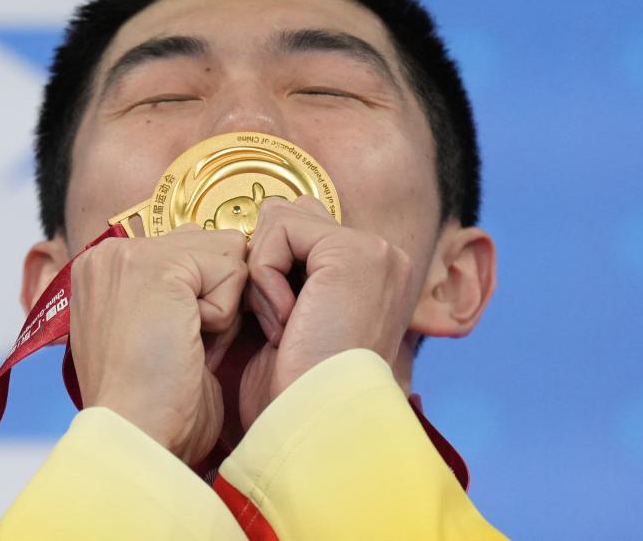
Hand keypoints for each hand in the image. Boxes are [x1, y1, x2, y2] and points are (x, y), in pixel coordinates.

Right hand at [69, 224, 247, 464]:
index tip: (175, 340)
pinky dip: (225, 317)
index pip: (190, 248)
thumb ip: (181, 289)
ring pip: (226, 254)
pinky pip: (232, 271)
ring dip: (222, 307)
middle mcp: (110, 254)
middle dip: (215, 296)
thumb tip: (231, 259)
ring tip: (184, 344)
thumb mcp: (161, 328)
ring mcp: (130, 256)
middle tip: (182, 344)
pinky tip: (190, 344)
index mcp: (105, 268)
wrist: (138, 435)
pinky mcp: (159, 267)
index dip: (204, 297)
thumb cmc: (155, 401)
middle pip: (211, 244)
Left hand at [239, 196, 418, 428]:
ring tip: (283, 325)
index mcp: (375, 274)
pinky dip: (264, 276)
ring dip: (263, 274)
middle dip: (266, 266)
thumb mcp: (295, 322)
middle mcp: (384, 258)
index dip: (270, 271)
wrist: (312, 425)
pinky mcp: (354, 252)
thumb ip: (292, 274)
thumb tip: (258, 231)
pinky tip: (286, 322)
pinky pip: (279, 230)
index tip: (279, 329)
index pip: (303, 232)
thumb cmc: (294, 389)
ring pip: (282, 218)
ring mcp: (375, 252)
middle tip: (279, 326)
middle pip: (292, 217)